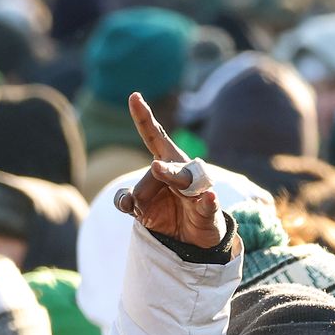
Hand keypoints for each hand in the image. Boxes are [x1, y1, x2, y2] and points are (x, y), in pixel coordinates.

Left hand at [111, 93, 226, 250]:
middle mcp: (182, 169)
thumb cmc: (165, 213)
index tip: (134, 96)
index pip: (152, 137)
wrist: (190, 238)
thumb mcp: (139, 207)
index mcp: (165, 162)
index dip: (144, 117)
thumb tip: (126, 202)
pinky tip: (208, 197)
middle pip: (161, 164)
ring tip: (158, 168)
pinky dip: (207, 201)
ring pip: (180, 177)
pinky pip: (207, 203)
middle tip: (153, 166)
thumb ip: (125, 200)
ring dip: (170, 175)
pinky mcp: (208, 207)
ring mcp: (197, 187)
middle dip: (156, 166)